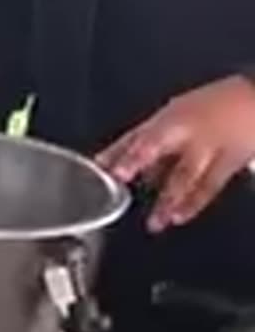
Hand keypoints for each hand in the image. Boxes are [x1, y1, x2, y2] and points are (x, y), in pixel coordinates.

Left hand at [96, 75, 254, 232]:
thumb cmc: (208, 110)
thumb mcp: (171, 119)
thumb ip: (144, 144)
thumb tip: (115, 165)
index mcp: (167, 119)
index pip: (135, 136)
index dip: (118, 151)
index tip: (101, 165)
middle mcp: (185, 130)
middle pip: (156, 144)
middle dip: (136, 160)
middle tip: (120, 177)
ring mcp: (208, 145)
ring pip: (185, 172)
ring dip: (168, 198)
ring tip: (155, 221)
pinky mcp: (230, 160)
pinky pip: (211, 184)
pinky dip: (194, 202)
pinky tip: (180, 216)